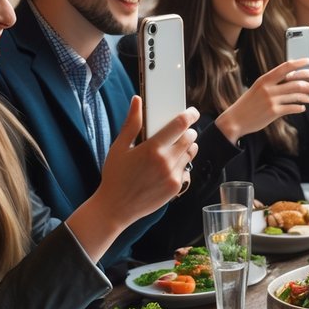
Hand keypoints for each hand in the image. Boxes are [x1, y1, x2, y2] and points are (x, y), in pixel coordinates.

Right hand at [97, 97, 199, 223]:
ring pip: (190, 153)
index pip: (180, 125)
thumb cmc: (115, 176)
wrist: (116, 208)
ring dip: (187, 147)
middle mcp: (166, 162)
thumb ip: (132, 123)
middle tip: (181, 131)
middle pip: (190, 138)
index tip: (193, 112)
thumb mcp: (119, 147)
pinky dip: (182, 164)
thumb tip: (137, 100)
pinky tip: (169, 165)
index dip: (190, 115)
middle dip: (188, 131)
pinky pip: (187, 169)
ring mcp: (173, 176)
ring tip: (175, 147)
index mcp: (152, 149)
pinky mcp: (176, 187)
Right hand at [214, 58, 308, 141]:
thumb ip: (272, 83)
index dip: (299, 63)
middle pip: (295, 82)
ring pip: (296, 95)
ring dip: (307, 96)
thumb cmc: (248, 103)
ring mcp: (271, 100)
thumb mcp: (258, 88)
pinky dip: (300, 107)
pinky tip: (302, 108)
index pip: (285, 67)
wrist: (235, 119)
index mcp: (265, 79)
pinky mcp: (273, 112)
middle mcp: (268, 88)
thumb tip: (291, 78)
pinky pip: (292, 108)